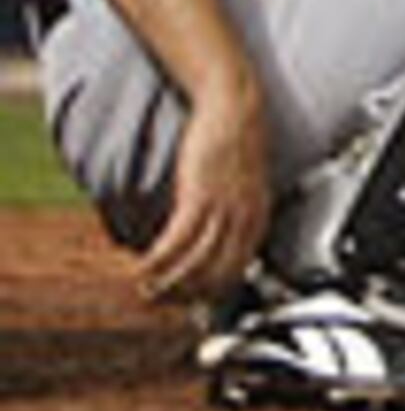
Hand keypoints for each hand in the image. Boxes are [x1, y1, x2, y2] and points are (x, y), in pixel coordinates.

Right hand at [139, 72, 271, 305]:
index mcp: (258, 218)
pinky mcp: (200, 196)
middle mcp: (246, 218)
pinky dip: (157, 261)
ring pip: (196, 264)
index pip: (238, 271)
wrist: (234, 106)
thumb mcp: (243, 186)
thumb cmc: (236, 143)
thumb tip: (216, 240)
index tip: (189, 304)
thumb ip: (234, 214)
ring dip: (167, 284)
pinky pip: (177, 241)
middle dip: (186, 296)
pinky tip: (140, 268)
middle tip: (161, 303)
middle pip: (217, 275)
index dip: (211, 293)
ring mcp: (225, 209)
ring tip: (145, 291)